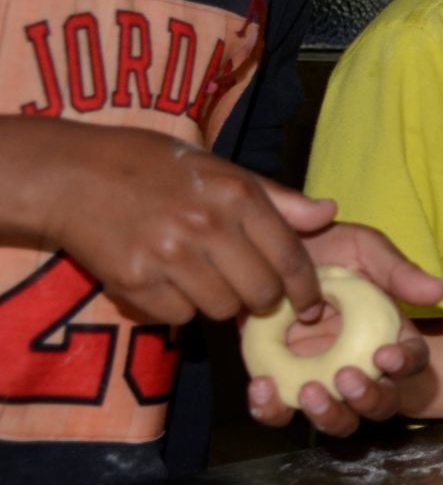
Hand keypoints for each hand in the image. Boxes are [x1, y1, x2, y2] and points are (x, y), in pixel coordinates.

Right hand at [39, 124, 328, 324]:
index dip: (307, 288)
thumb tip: (330, 213)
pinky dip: (178, 308)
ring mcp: (169, 256)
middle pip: (261, 293)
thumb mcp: (219, 169)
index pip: (290, 256)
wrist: (70, 175)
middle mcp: (208, 226)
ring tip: (200, 276)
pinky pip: (178, 317)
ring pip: (221, 310)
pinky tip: (165, 282)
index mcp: (236, 194)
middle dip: (261, 299)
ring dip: (218, 302)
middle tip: (249, 290)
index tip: (312, 305)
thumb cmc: (151, 167)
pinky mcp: (135, 281)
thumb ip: (277, 198)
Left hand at [242, 213, 442, 436]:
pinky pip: (279, 411)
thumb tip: (438, 291)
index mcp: (387, 336)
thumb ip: (397, 270)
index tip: (384, 354)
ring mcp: (320, 379)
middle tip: (345, 378)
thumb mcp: (363, 249)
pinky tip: (261, 388)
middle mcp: (360, 365)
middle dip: (368, 398)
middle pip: (380, 403)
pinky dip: (271, 409)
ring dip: (328, 415)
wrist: (268, 251)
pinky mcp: (280, 383)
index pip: (411, 361)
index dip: (404, 364)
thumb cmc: (328, 248)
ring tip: (309, 393)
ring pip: (337, 419)